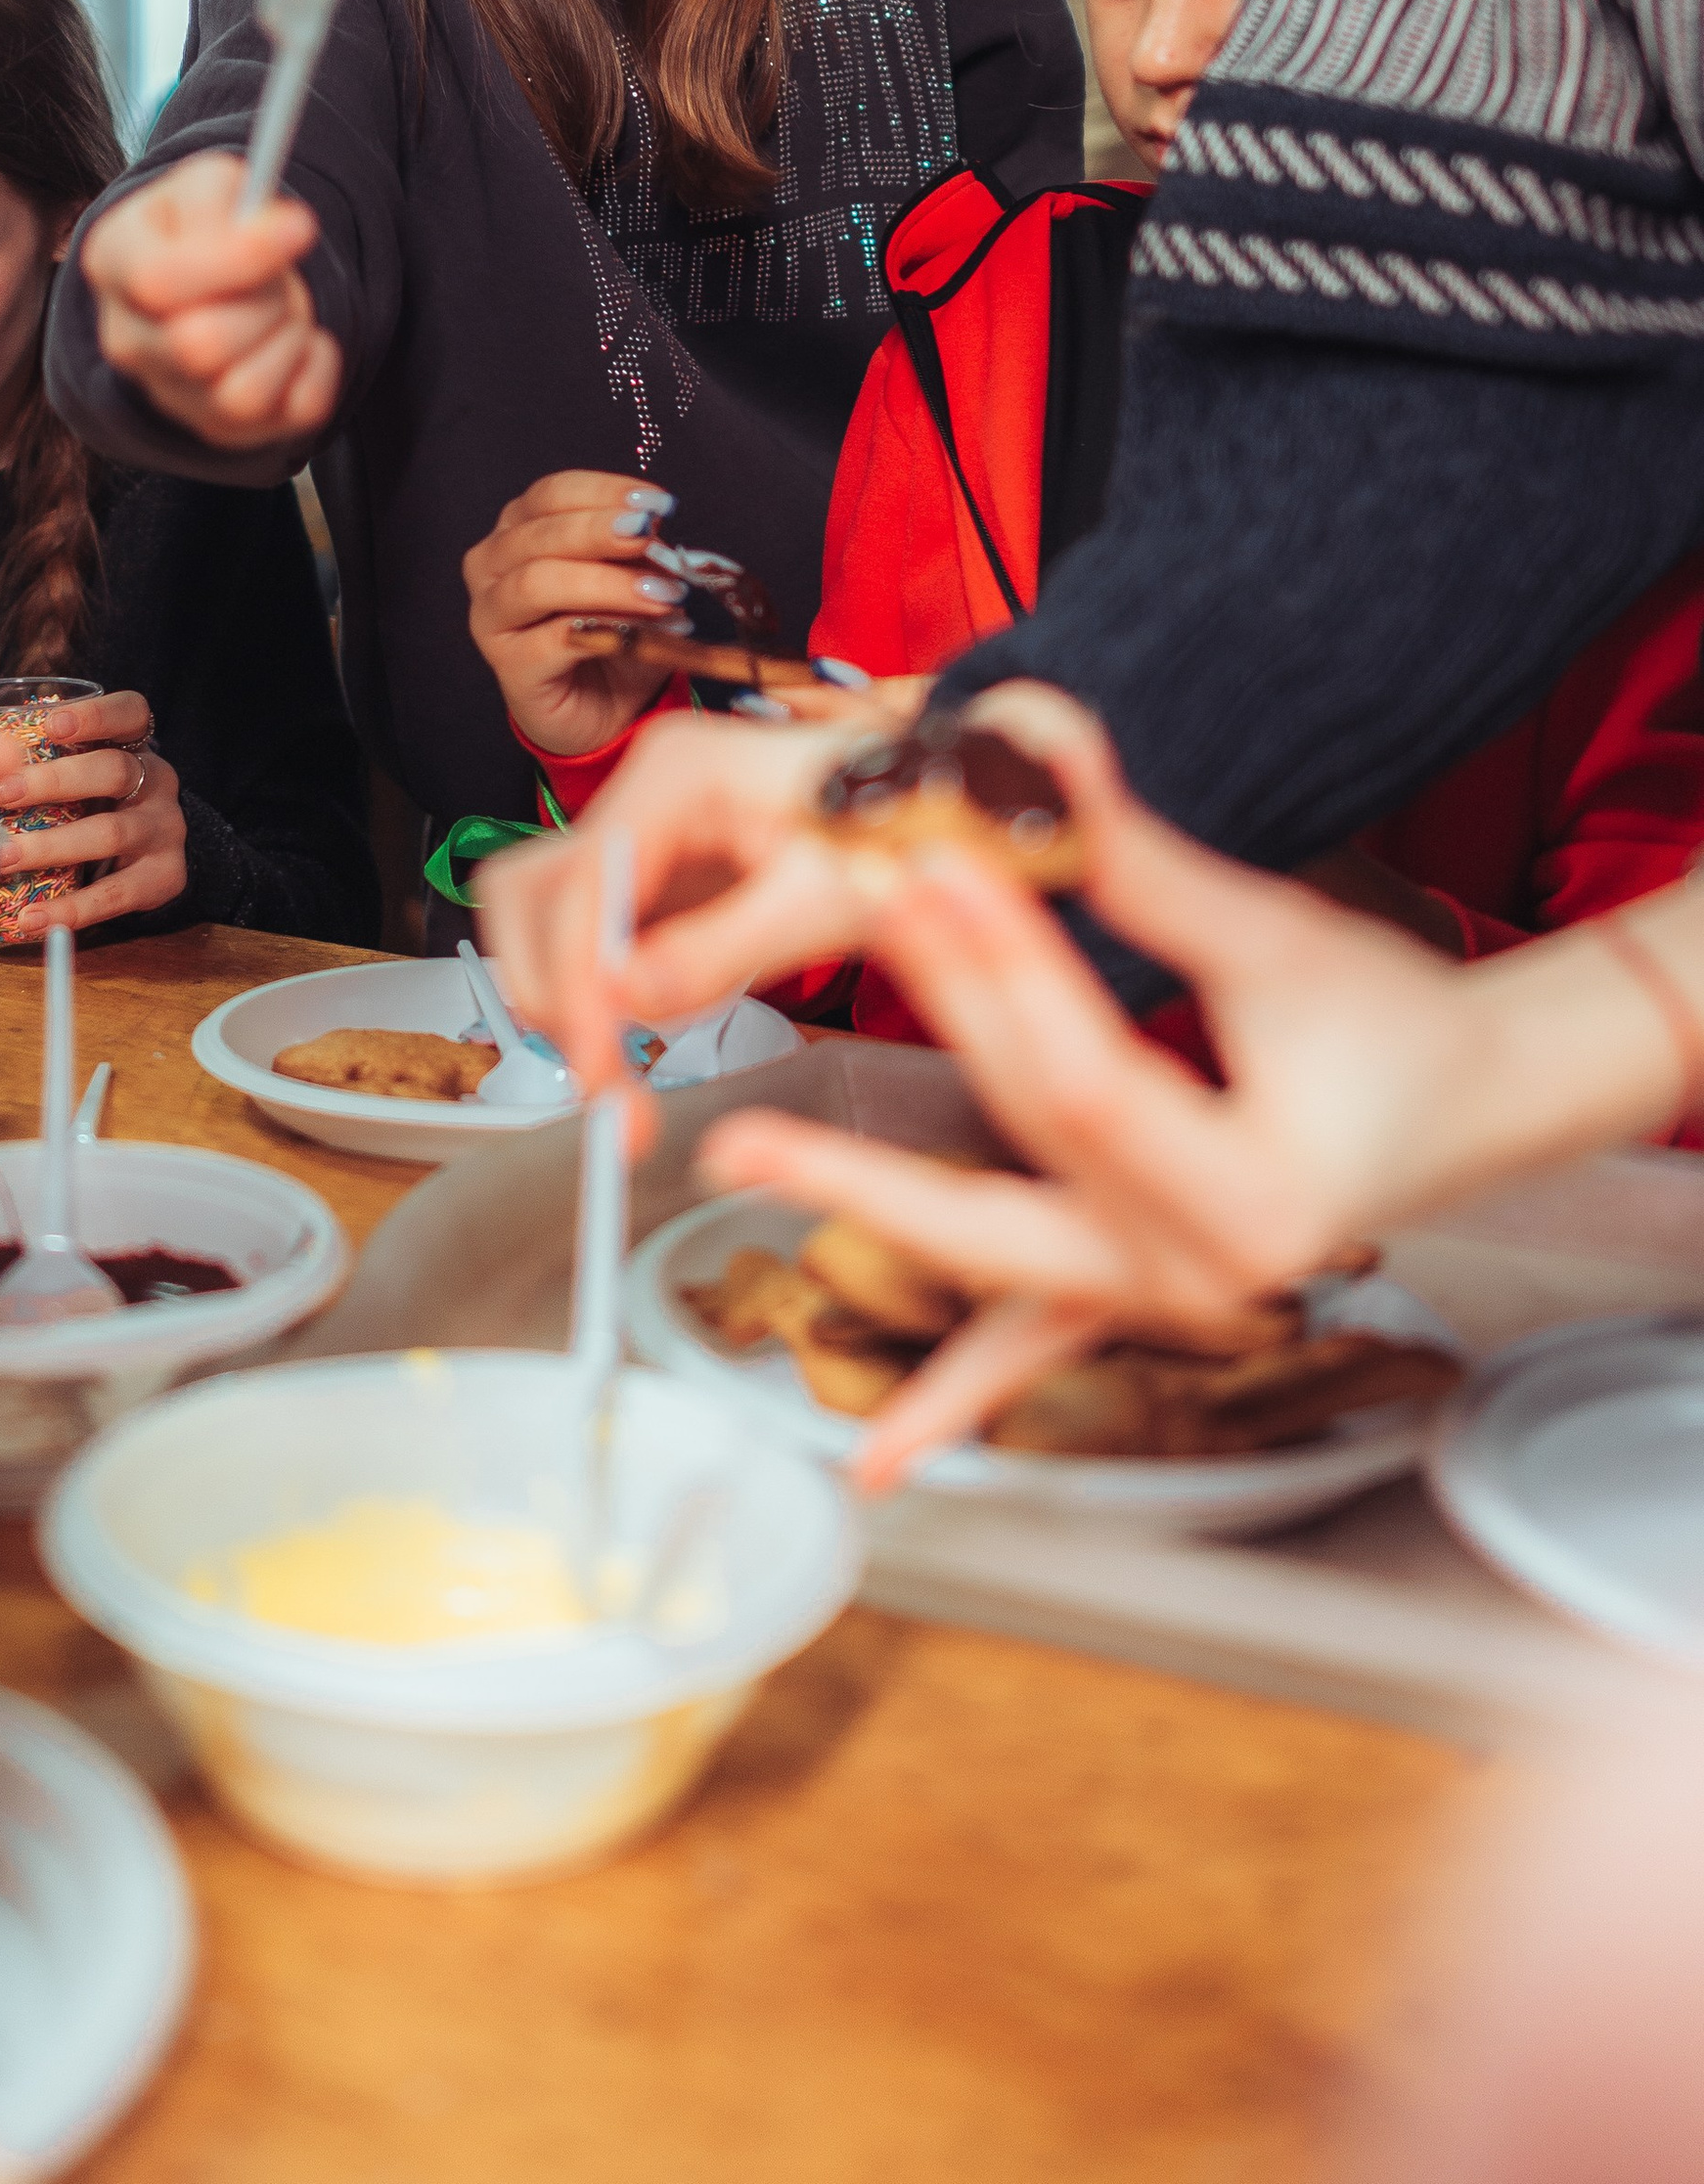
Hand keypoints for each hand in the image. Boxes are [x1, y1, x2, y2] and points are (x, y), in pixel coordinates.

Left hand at [0, 687, 187, 932]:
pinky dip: (72, 909)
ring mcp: (166, 830)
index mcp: (136, 745)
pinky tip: (32, 918)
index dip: (94, 715)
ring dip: (51, 846)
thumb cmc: (93, 804)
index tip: (49, 726)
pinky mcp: (165, 877)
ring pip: (111, 833)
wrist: (147, 857)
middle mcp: (157, 782)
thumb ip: (40, 761)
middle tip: (2, 794)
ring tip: (3, 857)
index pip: (130, 713)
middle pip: (113, 771)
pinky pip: (116, 895)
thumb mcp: (79, 773)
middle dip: (55, 781)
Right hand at [83, 151, 340, 450]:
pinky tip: (300, 341)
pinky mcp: (220, 428)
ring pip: (243, 395)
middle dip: (264, 300)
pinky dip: (317, 371)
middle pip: (199, 346)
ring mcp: (168, 394)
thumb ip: (233, 196)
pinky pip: (292, 415)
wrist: (214, 274)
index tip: (301, 227)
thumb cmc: (209, 224)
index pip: (157, 282)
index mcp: (112, 262)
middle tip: (277, 275)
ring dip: (289, 338)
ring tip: (283, 306)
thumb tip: (282, 229)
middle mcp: (126, 339)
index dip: (238, 259)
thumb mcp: (211, 185)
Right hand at [462, 471, 691, 752]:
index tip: (656, 503)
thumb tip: (655, 533)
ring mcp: (492, 617)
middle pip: (539, 534)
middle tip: (651, 538)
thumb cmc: (611, 632)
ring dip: (606, 583)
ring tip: (662, 593)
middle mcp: (492, 567)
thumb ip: (636, 553)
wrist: (603, 709)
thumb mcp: (632, 579)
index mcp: (517, 530)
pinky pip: (553, 639)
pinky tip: (649, 630)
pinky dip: (606, 629)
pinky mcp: (509, 665)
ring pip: (537, 582)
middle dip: (601, 532)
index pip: (551, 494)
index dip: (603, 492)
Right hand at [477, 706, 880, 1104]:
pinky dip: (597, 988)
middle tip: (601, 1083)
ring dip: (562, 991)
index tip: (600, 1067)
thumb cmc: (902, 828)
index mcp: (680, 773)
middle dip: (550, 990)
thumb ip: (724, 948)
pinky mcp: (654, 867)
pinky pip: (590, 930)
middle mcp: (642, 789)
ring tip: (616, 1068)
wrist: (941, 804)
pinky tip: (642, 1034)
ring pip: (542, 912)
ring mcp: (641, 826)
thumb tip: (626, 998)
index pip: (584, 882)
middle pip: (531, 891)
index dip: (579, 981)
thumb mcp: (827, 897)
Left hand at [691, 682, 1616, 1485]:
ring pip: (994, 1244)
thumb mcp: (1277, 943)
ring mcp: (1164, 1303)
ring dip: (866, 1206)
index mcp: (1257, 1201)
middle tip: (843, 920)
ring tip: (744, 1155)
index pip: (1090, 1078)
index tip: (933, 867)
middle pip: (1027, 1137)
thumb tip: (1038, 751)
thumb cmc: (1392, 1024)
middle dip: (935, 1016)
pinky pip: (1028, 1350)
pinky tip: (873, 1461)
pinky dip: (952, 1395)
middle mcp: (1206, 1277)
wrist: (1468, 1103)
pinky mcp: (1135, 1294)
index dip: (1007, 969)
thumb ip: (1142, 869)